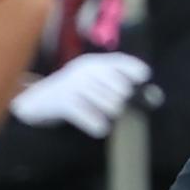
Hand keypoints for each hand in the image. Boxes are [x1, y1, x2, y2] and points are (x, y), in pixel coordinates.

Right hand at [7, 50, 153, 137]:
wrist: (33, 104)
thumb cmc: (70, 96)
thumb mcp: (92, 84)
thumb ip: (121, 86)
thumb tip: (157, 96)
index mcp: (94, 62)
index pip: (125, 64)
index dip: (136, 74)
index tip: (142, 83)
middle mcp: (85, 69)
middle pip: (123, 92)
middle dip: (117, 104)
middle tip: (100, 105)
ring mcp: (75, 84)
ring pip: (112, 107)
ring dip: (106, 116)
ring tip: (91, 113)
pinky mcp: (66, 102)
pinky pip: (97, 122)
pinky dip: (97, 127)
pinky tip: (91, 125)